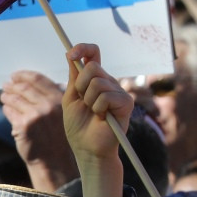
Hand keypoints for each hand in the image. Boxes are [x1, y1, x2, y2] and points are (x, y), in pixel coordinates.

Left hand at [0, 70, 75, 191]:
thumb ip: (49, 97)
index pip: (38, 79)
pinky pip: (9, 111)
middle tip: (6, 85)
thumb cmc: (55, 137)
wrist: (52, 160)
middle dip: (12, 85)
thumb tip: (29, 81)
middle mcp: (49, 105)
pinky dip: (6, 108)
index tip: (15, 75)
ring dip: (6, 96)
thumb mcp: (60, 113)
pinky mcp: (23, 125)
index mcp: (59, 99)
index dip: (23, 75)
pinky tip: (5, 108)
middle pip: (24, 87)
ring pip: (14, 98)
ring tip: (3, 96)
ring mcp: (35, 115)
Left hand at [61, 43, 129, 166]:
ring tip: (94, 113)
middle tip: (83, 102)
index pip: (93, 53)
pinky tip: (103, 117)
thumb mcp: (71, 98)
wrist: (87, 148)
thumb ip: (74, 77)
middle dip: (81, 85)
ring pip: (97, 82)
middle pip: (92, 66)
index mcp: (94, 79)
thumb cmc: (78, 126)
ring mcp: (118, 91)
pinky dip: (99, 108)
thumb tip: (70, 53)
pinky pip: (106, 96)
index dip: (83, 48)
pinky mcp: (126, 102)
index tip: (71, 54)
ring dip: (89, 100)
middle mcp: (108, 82)